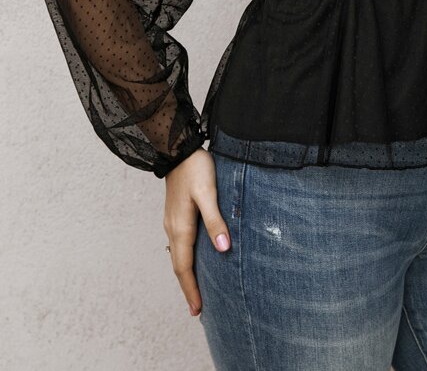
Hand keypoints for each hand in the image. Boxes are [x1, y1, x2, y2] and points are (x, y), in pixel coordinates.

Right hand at [163, 147, 230, 317]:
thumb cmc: (196, 169)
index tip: (197, 309)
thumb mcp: (208, 192)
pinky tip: (192, 259)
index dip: (191, 289)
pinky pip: (179, 245)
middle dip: (188, 288)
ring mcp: (172, 221)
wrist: (178, 149)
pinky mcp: (176, 214)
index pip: (184, 267)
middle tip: (197, 309)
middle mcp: (173, 228)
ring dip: (186, 275)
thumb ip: (215, 219)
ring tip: (196, 290)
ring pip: (178, 256)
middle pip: (179, 266)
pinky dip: (185, 260)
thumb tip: (222, 248)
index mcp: (181, 228)